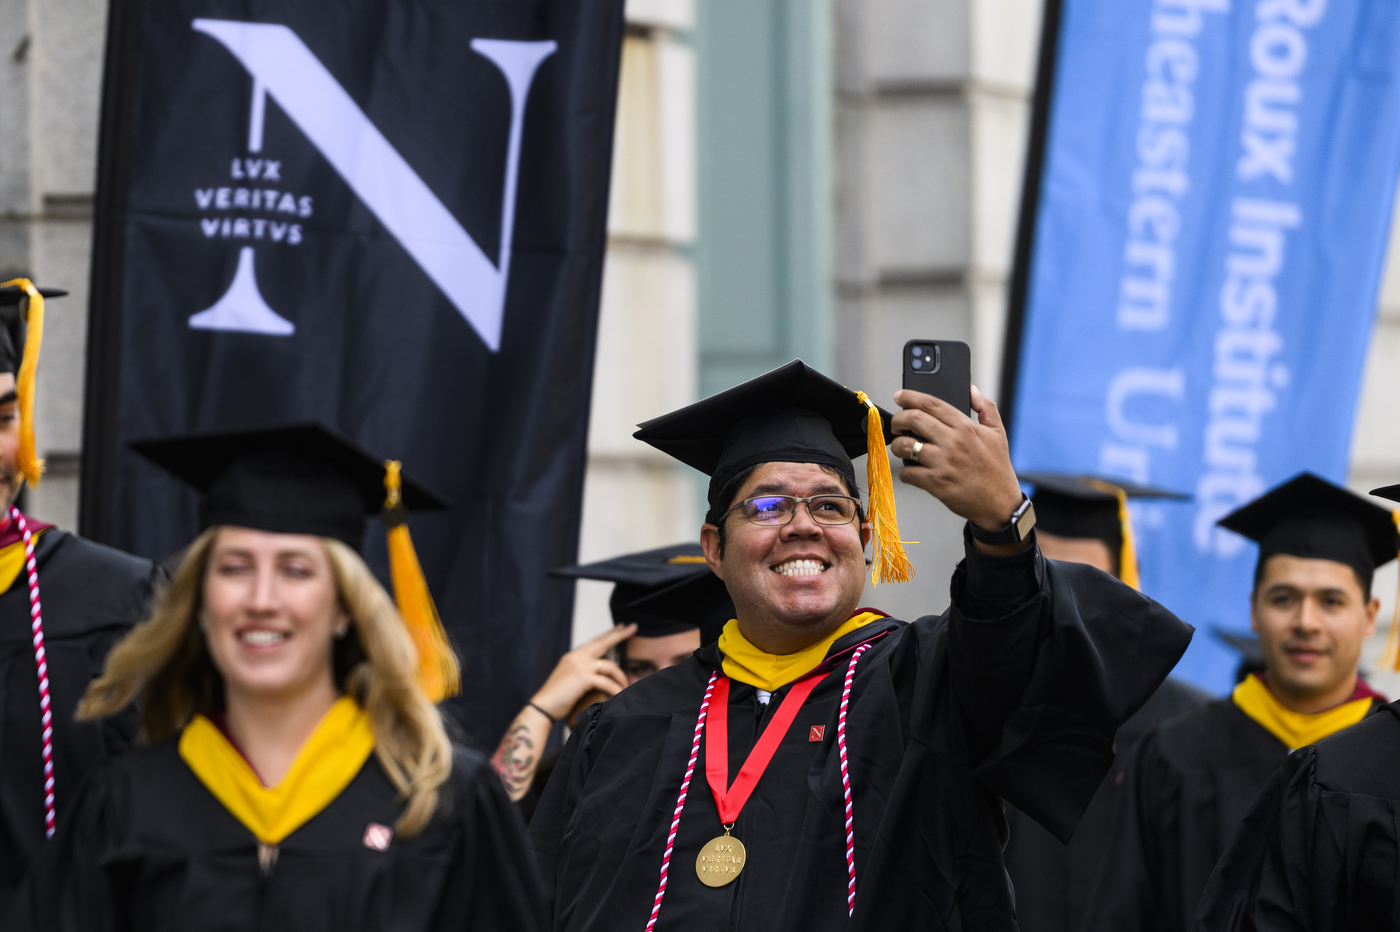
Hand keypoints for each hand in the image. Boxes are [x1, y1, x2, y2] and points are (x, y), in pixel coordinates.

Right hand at [530, 624, 634, 720]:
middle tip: (633, 627)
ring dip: (621, 676)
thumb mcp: (568, 679)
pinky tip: (621, 694)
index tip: (620, 627)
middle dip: (619, 634)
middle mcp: (577, 657)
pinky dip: (616, 689)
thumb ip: (581, 673)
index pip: (594, 642)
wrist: (542, 708)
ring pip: (610, 665)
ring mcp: (580, 666)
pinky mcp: (583, 677)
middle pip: (603, 642)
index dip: (608, 634)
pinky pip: (607, 682)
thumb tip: (598, 676)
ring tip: (627, 686)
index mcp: (573, 656)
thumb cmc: (555, 699)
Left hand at [889, 385, 1023, 531]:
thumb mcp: (998, 432)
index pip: (932, 404)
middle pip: (913, 419)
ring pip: (905, 445)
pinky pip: (907, 472)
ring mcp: (943, 462)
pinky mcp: (936, 482)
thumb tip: (971, 390)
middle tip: (897, 424)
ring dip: (897, 445)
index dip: (910, 396)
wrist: (1000, 502)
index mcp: (966, 427)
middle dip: (898, 419)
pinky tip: (911, 471)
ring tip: (902, 447)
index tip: (900, 396)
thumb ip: (986, 407)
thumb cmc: (997, 469)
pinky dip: (904, 471)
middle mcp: (953, 442)